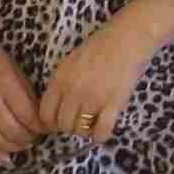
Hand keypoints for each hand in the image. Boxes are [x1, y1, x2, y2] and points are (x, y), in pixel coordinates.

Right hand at [0, 22, 45, 161]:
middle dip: (28, 138)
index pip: (27, 115)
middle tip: (35, 137)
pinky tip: (5, 158)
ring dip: (14, 147)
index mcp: (6, 84)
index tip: (46, 128)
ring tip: (23, 144)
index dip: (40, 127)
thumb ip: (26, 94)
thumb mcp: (16, 70)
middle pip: (13, 131)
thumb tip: (39, 119)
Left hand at [35, 20, 156, 142]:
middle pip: (62, 124)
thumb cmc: (101, 45)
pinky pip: (101, 131)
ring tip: (91, 123)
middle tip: (78, 121)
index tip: (59, 122)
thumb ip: (61, 82)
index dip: (51, 122)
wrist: (128, 38)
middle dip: (68, 127)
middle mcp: (73, 90)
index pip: (45, 113)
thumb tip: (57, 105)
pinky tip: (102, 130)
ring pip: (79, 130)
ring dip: (84, 131)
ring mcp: (93, 98)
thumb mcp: (70, 61)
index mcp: (59, 78)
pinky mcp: (113, 103)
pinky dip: (100, 135)